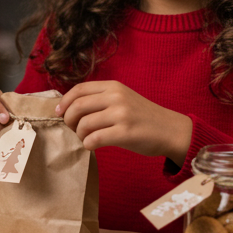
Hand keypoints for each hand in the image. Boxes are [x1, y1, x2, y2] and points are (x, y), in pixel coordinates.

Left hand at [56, 81, 192, 163]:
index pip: (79, 89)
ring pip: (83, 124)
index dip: (64, 102)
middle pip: (77, 107)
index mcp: (113, 87)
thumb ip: (101, 99)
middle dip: (68, 121)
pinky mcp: (125, 133)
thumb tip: (69, 107)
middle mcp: (116, 97)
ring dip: (79, 135)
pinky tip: (93, 146)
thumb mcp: (123, 99)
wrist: (171, 130)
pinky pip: (94, 139)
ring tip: (86, 139)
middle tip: (73, 130)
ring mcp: (121, 114)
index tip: (60, 113)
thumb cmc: (143, 117)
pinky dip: (88, 145)